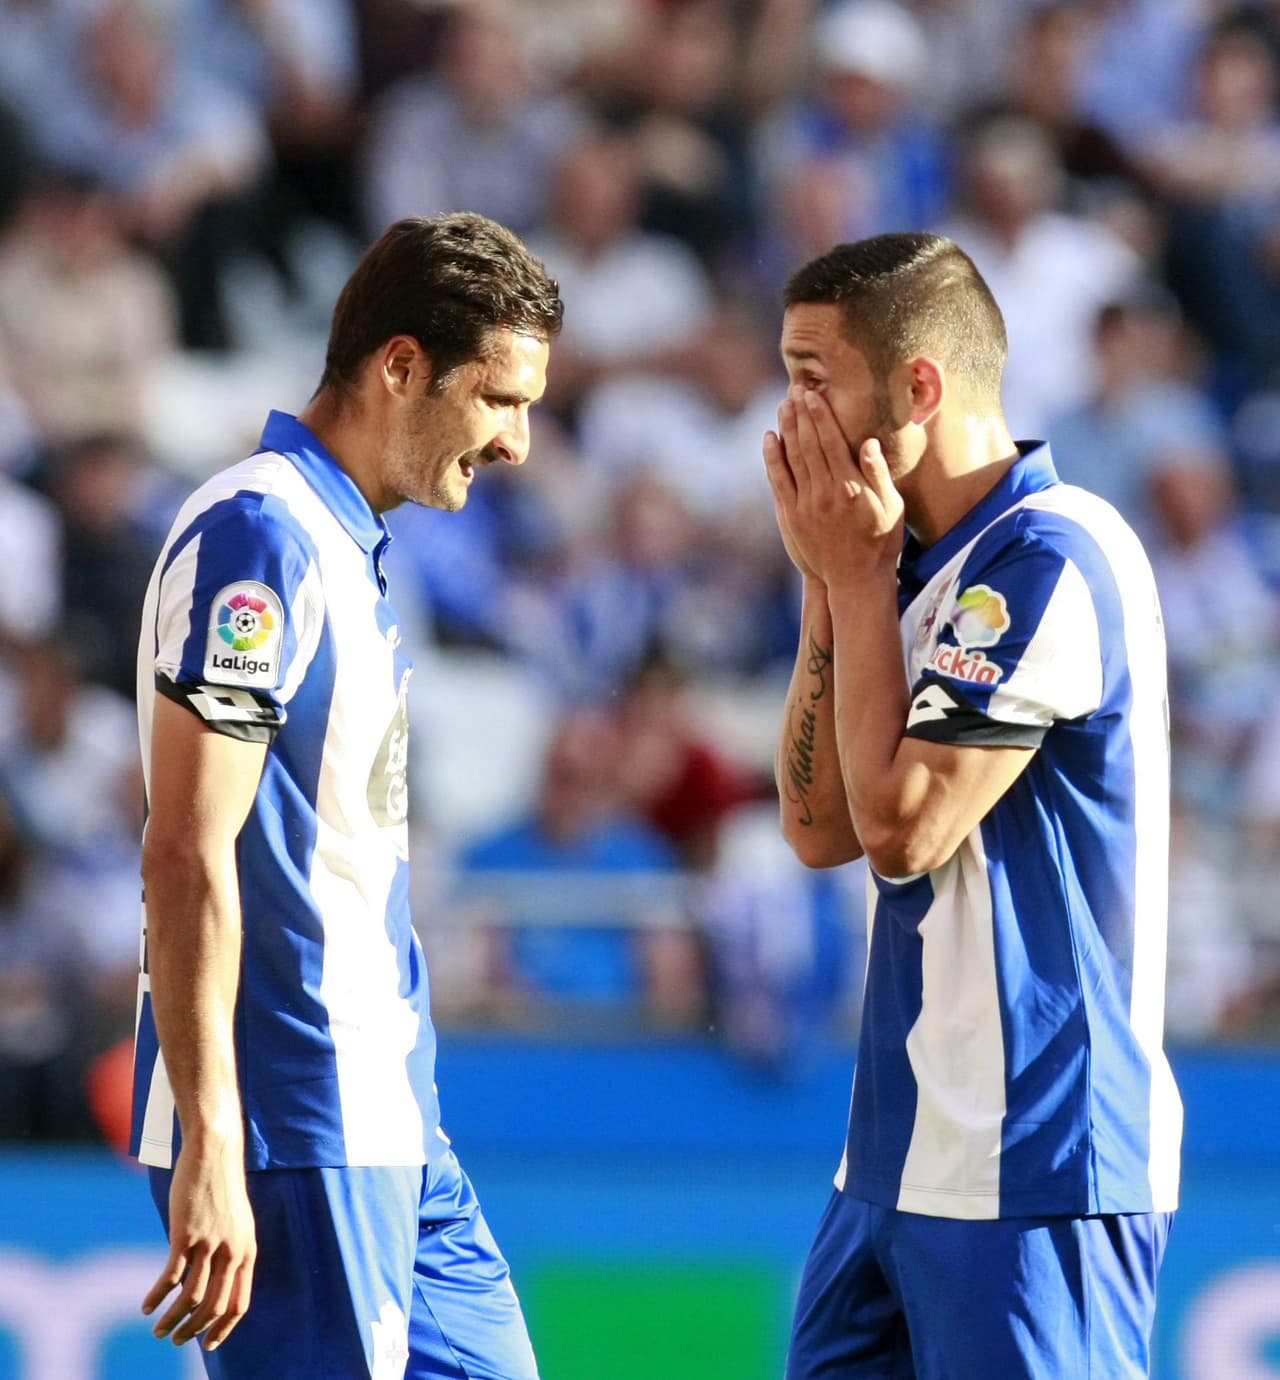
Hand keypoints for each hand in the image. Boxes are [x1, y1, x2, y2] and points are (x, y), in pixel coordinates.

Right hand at [142, 1138, 256, 1352]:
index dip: (223, 1328)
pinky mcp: (186, 1235)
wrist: (214, 1152)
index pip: (239, 1302)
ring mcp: (209, 1244)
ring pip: (191, 1298)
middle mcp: (232, 1251)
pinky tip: (147, 1306)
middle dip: (194, 1331)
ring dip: (173, 1320)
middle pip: (214, 1307)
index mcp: (247, 1250)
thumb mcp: (235, 1221)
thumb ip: (229, 1249)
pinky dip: (157, 1297)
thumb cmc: (222, 1186)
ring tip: (158, 1330)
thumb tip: (215, 1278)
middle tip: (176, 1341)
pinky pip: (170, 1278)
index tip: (208, 1343)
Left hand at [766, 387, 902, 584]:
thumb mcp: (891, 507)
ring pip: (792, 457)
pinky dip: (773, 458)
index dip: (820, 415)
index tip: (813, 394)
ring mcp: (805, 505)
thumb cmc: (880, 542)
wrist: (856, 580)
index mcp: (850, 486)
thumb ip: (878, 475)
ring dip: (786, 429)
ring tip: (783, 405)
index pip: (831, 441)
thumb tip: (869, 442)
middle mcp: (825, 492)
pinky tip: (770, 439)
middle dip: (801, 414)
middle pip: (808, 443)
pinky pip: (779, 481)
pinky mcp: (792, 516)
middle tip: (794, 390)